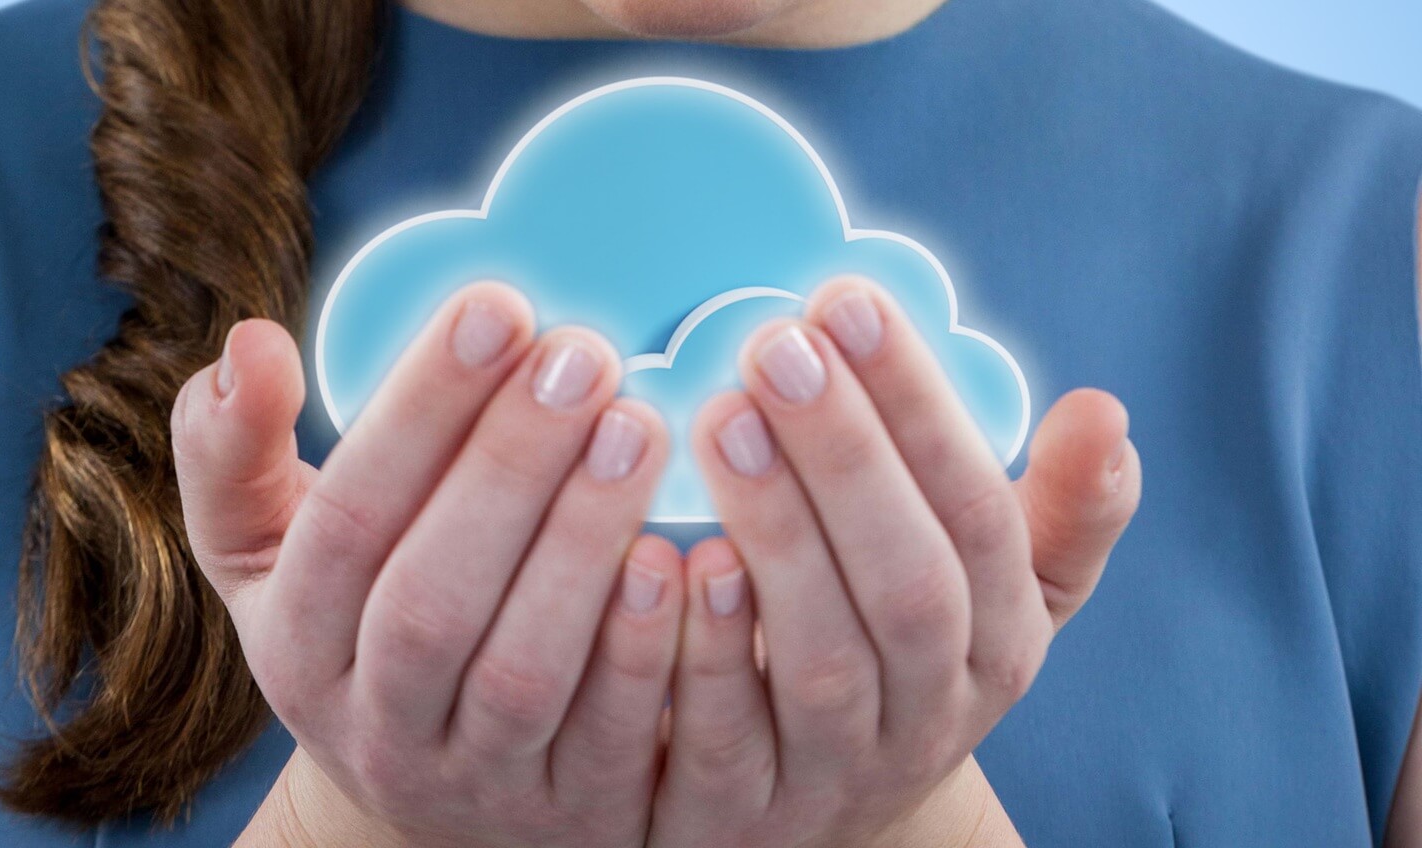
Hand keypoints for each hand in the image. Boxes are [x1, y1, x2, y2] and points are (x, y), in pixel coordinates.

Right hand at [171, 284, 683, 846]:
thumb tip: (250, 343)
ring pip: (523, 672)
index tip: (497, 304)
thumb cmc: (361, 623)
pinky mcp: (574, 815)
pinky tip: (691, 550)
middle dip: (508, 468)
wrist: (435, 791)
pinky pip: (614, 738)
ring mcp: (476, 781)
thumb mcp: (272, 552)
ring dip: (582, 543)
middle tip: (584, 354)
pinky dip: (649, 648)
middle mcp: (375, 725)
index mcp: (296, 642)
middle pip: (430, 600)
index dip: (421, 412)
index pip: (345, 522)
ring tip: (639, 423)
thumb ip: (236, 450)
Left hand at [649, 276, 1142, 846]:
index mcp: (1001, 639)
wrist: (827, 801)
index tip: (850, 304)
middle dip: (848, 458)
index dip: (918, 412)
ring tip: (720, 416)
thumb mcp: (995, 592)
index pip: (978, 517)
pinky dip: (705, 649)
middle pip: (910, 586)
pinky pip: (729, 738)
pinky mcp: (749, 810)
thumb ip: (1055, 509)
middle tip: (776, 345)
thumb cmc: (901, 652)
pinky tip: (671, 554)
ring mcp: (843, 769)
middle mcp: (935, 710)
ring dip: (778, 534)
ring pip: (822, 660)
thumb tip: (1106, 412)